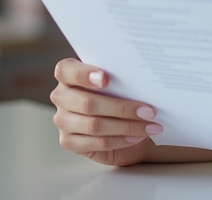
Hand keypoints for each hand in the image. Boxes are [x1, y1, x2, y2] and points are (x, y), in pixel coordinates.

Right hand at [50, 58, 164, 166]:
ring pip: (94, 125)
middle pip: (87, 103)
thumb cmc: (118, 95)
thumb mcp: (118, 82)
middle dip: (122, 107)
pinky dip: (121, 140)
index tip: (106, 78)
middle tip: (149, 110)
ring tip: (150, 126)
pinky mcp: (69, 142)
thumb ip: (120, 77)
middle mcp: (61, 96)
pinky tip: (137, 136)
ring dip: (127, 126)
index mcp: (68, 74)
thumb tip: (141, 81)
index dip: (84, 74)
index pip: (66, 70)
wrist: (120, 123)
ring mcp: (63, 120)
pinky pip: (97, 142)